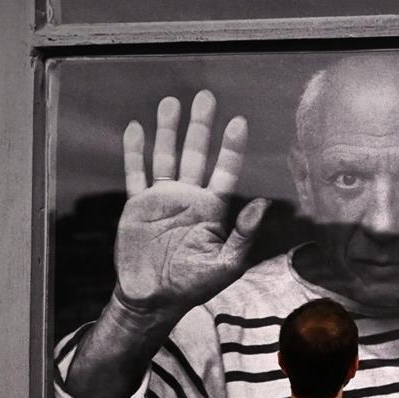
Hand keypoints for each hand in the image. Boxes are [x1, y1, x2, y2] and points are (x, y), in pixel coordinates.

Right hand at [114, 89, 268, 324]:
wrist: (153, 298)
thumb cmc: (193, 286)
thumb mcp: (226, 264)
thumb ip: (243, 233)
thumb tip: (264, 203)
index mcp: (211, 210)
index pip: (224, 171)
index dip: (230, 147)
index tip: (238, 122)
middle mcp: (188, 199)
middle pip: (195, 154)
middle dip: (201, 126)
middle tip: (206, 97)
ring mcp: (162, 200)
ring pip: (166, 156)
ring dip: (169, 130)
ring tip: (172, 102)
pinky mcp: (137, 206)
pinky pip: (136, 173)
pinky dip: (135, 152)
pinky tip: (136, 128)